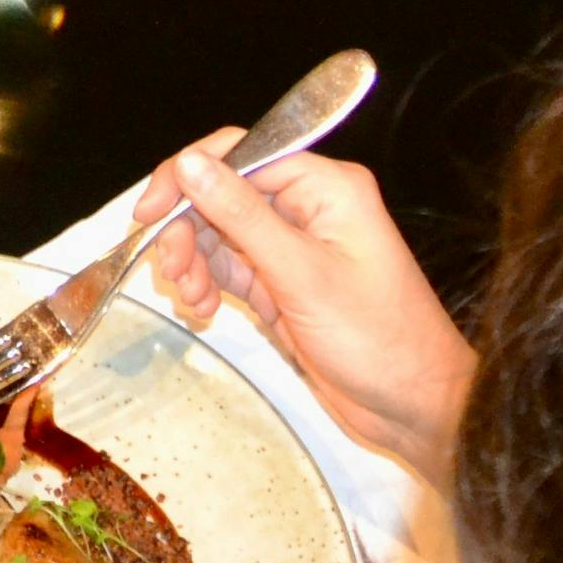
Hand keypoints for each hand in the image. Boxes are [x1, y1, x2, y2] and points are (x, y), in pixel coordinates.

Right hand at [135, 135, 476, 477]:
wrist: (413, 408)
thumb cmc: (378, 339)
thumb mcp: (302, 274)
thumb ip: (241, 215)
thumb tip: (190, 164)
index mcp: (326, 188)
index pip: (241, 154)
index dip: (188, 177)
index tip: (149, 213)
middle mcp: (308, 208)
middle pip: (221, 193)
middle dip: (187, 229)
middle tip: (169, 270)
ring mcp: (292, 246)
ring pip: (216, 232)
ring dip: (193, 261)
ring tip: (191, 298)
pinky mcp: (280, 282)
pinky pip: (227, 266)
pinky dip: (207, 284)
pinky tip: (205, 311)